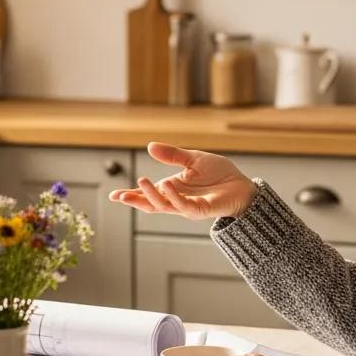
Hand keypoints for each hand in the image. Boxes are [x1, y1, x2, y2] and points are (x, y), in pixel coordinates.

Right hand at [108, 142, 258, 220]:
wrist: (242, 185)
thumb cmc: (219, 174)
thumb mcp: (192, 159)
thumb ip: (172, 155)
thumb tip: (149, 146)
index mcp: (172, 189)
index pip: (147, 195)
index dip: (131, 196)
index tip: (113, 196)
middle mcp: (176, 200)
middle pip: (150, 204)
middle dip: (134, 201)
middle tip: (119, 196)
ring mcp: (188, 206)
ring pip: (164, 206)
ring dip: (151, 196)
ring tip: (142, 182)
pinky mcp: (201, 209)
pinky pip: (184, 206)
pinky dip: (173, 196)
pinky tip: (165, 185)